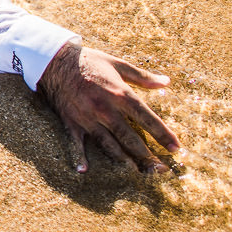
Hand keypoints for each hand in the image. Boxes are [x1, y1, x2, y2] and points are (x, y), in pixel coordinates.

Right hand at [38, 41, 179, 173]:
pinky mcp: (72, 122)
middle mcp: (105, 109)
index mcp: (120, 94)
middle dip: (147, 155)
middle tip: (160, 169)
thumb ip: (143, 77)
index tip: (177, 148)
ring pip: (109, 145)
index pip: (147, 119)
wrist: (54, 60)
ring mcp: (88, 118)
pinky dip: (80, 158)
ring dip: (123, 160)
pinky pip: (77, 144)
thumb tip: (166, 82)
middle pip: (130, 138)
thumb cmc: (89, 61)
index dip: (163, 135)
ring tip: (136, 171)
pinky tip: (83, 170)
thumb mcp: (118, 64)